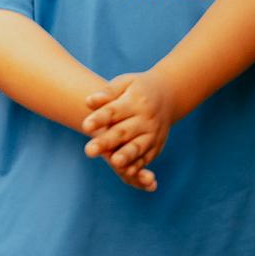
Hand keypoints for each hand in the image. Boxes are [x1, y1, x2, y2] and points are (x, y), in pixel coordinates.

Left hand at [82, 69, 178, 191]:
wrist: (169, 95)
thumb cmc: (137, 89)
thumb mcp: (124, 83)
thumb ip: (107, 93)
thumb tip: (88, 102)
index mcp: (135, 101)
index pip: (113, 111)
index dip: (99, 119)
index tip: (85, 126)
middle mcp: (145, 119)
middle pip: (122, 132)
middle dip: (106, 142)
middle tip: (89, 151)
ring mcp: (153, 134)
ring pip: (137, 147)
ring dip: (126, 156)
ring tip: (114, 163)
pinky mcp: (157, 146)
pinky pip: (146, 157)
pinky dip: (138, 166)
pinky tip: (128, 172)